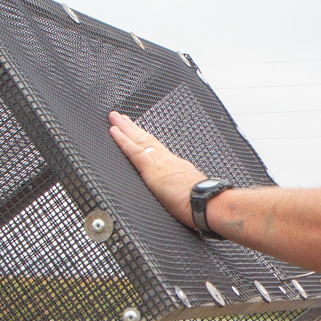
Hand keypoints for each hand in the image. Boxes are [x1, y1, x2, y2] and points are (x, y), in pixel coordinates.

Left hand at [107, 111, 205, 227]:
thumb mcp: (193, 191)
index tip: (140, 131)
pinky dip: (122, 140)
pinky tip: (113, 131)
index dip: (147, 139)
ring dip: (125, 127)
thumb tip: (186, 194)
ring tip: (115, 118)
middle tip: (122, 117)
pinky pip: (133, 150)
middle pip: (147, 139)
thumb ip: (186, 188)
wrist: (207, 203)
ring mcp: (159, 162)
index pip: (158, 149)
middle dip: (134, 128)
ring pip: (138, 139)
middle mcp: (167, 160)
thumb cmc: (203, 203)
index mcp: (177, 166)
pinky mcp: (151, 168)